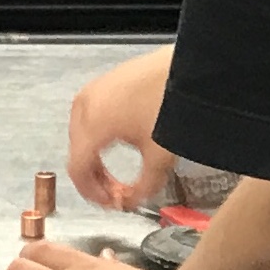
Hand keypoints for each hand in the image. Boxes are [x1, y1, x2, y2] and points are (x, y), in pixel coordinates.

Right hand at [65, 47, 177, 208]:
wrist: (193, 65)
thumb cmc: (174, 101)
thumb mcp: (160, 155)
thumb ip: (144, 187)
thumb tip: (134, 201)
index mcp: (93, 124)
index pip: (77, 170)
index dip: (92, 194)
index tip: (110, 204)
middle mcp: (85, 105)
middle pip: (77, 152)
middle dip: (95, 178)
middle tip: (116, 193)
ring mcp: (94, 90)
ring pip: (82, 135)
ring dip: (96, 158)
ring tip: (118, 172)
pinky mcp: (106, 81)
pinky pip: (91, 116)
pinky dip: (100, 136)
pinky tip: (121, 145)